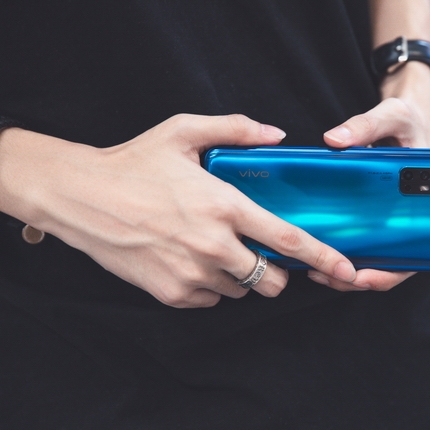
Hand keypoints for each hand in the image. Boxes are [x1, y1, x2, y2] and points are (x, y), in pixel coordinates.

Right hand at [0, 114, 356, 306]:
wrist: (81, 197)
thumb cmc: (133, 163)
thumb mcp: (183, 131)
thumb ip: (235, 129)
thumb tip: (275, 136)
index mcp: (225, 206)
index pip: (288, 240)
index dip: (324, 258)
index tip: (348, 272)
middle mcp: (214, 246)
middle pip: (271, 280)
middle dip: (274, 270)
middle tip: (257, 251)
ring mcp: (192, 274)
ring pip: (241, 291)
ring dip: (239, 276)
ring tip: (213, 248)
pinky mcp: (172, 293)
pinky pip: (210, 301)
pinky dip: (210, 286)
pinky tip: (190, 260)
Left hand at [309, 62, 429, 291]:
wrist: (409, 116)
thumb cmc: (410, 119)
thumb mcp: (392, 115)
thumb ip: (366, 125)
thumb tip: (333, 140)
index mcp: (426, 204)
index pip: (416, 255)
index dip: (389, 273)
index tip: (361, 277)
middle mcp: (410, 218)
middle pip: (390, 265)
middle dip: (358, 278)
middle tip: (325, 276)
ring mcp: (392, 218)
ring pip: (374, 258)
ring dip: (346, 271)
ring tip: (314, 271)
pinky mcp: (374, 213)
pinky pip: (363, 240)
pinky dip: (343, 249)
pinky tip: (317, 249)